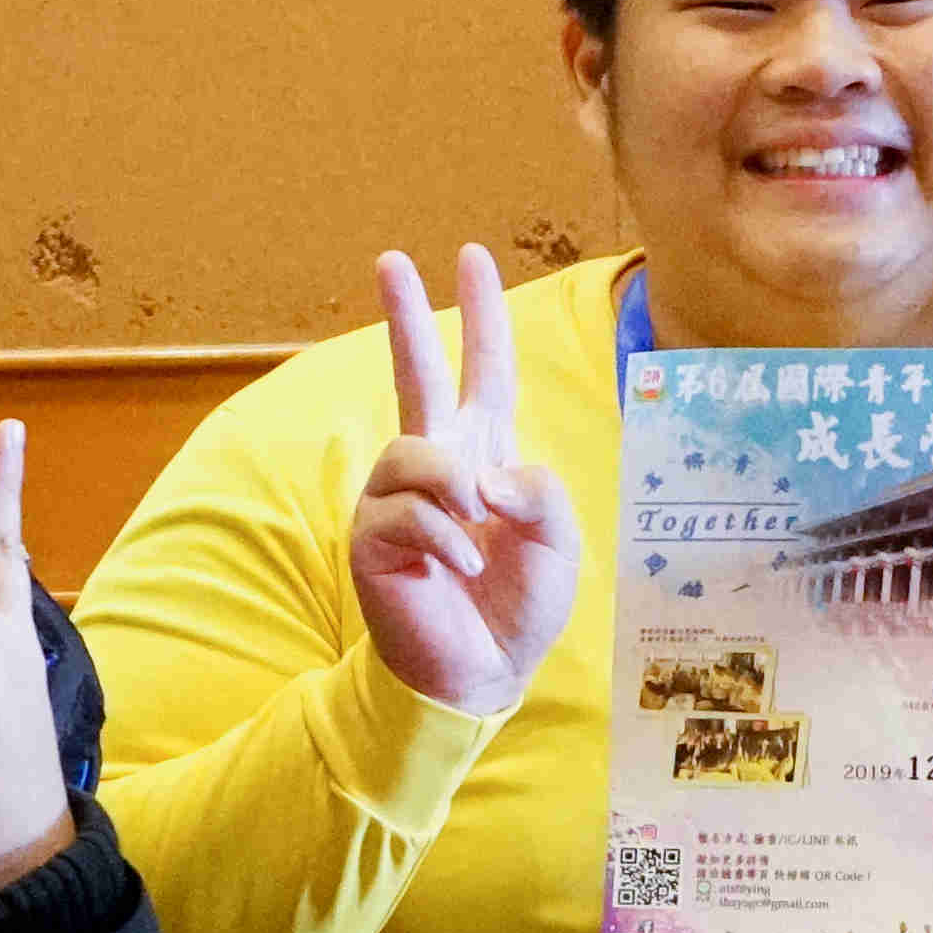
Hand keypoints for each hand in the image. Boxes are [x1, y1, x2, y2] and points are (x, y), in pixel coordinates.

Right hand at [341, 245, 582, 715]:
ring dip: (455, 489)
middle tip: (392, 258)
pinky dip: (446, 539)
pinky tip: (463, 568)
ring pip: (416, 451)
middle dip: (406, 316)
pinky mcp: (373, 537)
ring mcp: (398, 499)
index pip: (485, 373)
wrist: (481, 674)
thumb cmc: (518, 606)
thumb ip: (540, 493)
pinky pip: (407, 511)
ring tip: (478, 534)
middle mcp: (436, 466)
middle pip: (417, 375)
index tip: (471, 259)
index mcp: (486, 456)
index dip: (481, 317)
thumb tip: (483, 474)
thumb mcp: (558, 542)